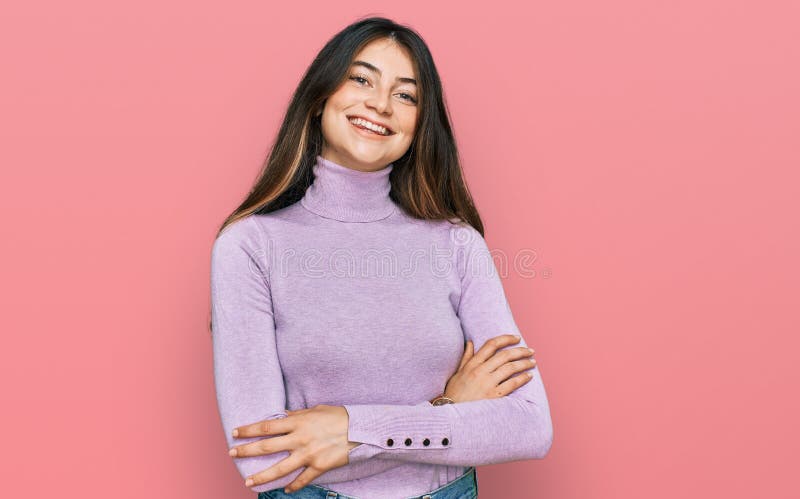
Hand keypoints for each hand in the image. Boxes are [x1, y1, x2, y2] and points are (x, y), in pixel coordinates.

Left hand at [228, 405, 358, 492]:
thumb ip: (297, 414)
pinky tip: (285, 490)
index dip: (249, 430)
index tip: (235, 433)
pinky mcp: (319, 466)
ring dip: (262, 476)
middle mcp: (300, 438)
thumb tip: (282, 416)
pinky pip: (302, 479)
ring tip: (248, 481)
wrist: (361, 429)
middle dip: (247, 451)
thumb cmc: (338, 416)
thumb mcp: (315, 410)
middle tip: (232, 454)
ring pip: (280, 468)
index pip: (266, 426)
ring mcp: (309, 454)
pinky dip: (293, 486)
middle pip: (267, 447)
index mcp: (298, 421)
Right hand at [440, 334, 536, 402]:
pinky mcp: (493, 396)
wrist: (451, 412)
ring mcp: (487, 383)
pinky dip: (522, 378)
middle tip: (530, 350)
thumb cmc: (454, 393)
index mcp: (472, 364)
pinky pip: (512, 384)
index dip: (506, 339)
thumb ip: (466, 357)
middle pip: (505, 355)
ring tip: (532, 362)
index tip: (517, 338)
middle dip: (520, 351)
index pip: (491, 345)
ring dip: (524, 363)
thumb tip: (471, 342)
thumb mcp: (458, 373)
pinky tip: (529, 376)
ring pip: (510, 368)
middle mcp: (480, 371)